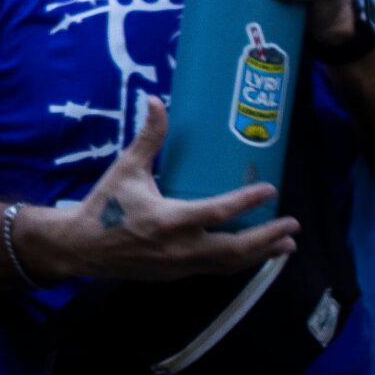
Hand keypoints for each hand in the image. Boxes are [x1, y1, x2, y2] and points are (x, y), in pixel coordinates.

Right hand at [17, 98, 297, 282]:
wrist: (82, 246)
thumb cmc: (104, 204)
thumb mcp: (126, 168)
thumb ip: (148, 138)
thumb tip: (156, 100)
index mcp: (168, 219)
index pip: (218, 212)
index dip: (246, 202)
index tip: (271, 190)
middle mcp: (180, 247)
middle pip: (236, 248)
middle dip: (268, 237)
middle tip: (293, 224)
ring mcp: (181, 265)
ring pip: (231, 264)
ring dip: (262, 254)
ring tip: (287, 244)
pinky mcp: (178, 274)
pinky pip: (217, 270)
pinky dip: (240, 262)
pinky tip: (254, 255)